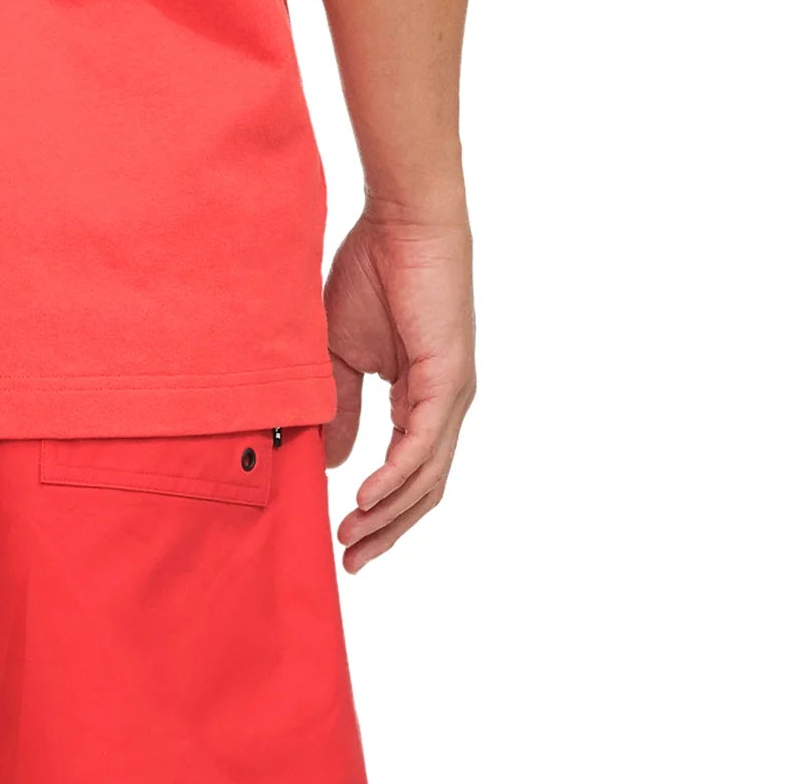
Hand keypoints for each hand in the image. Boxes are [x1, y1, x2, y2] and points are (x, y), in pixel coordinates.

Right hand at [322, 205, 472, 572]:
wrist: (400, 222)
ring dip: (389, 515)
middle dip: (386, 530)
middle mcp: (444, 405)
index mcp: (421, 399)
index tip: (341, 538)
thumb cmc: (371, 273)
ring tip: (352, 540)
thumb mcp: (340, 355)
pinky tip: (367, 499)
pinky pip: (423, 443)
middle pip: (423, 489)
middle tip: (351, 562)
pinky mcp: (449, 379)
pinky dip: (396, 476)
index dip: (378, 513)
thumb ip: (339, 407)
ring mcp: (452, 395)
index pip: (407, 473)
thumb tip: (332, 460)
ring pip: (426, 476)